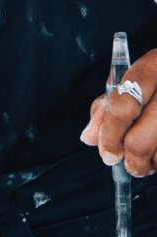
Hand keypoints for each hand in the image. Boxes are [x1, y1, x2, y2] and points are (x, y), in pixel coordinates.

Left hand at [80, 49, 156, 176]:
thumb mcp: (133, 84)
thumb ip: (107, 108)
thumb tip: (89, 137)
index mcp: (153, 66)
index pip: (123, 106)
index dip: (110, 136)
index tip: (107, 154)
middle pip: (139, 141)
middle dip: (130, 160)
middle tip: (129, 164)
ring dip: (149, 166)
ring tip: (149, 160)